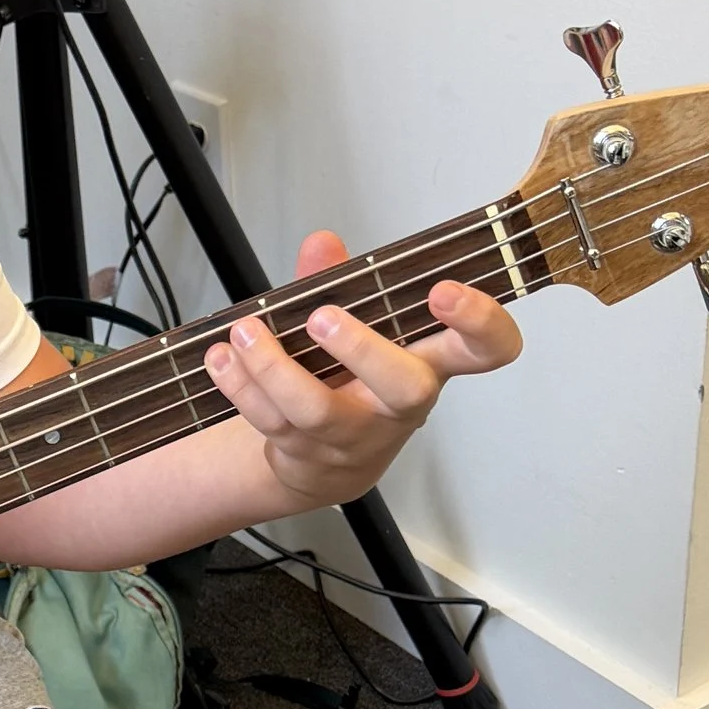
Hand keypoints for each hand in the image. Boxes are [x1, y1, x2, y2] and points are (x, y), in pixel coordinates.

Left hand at [205, 229, 520, 511]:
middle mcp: (399, 403)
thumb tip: (322, 243)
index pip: (487, 348)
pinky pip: (271, 422)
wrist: (326, 465)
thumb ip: (339, 281)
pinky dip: (241, 385)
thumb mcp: (359, 324)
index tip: (445, 292)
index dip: (481, 322)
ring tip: (246, 332)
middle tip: (322, 318)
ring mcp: (355, 434)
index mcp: (430, 362)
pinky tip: (222, 358)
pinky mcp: (308, 454)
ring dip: (275, 368)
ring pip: (318, 411)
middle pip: (405, 388)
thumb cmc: (354, 380)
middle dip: (363, 351)